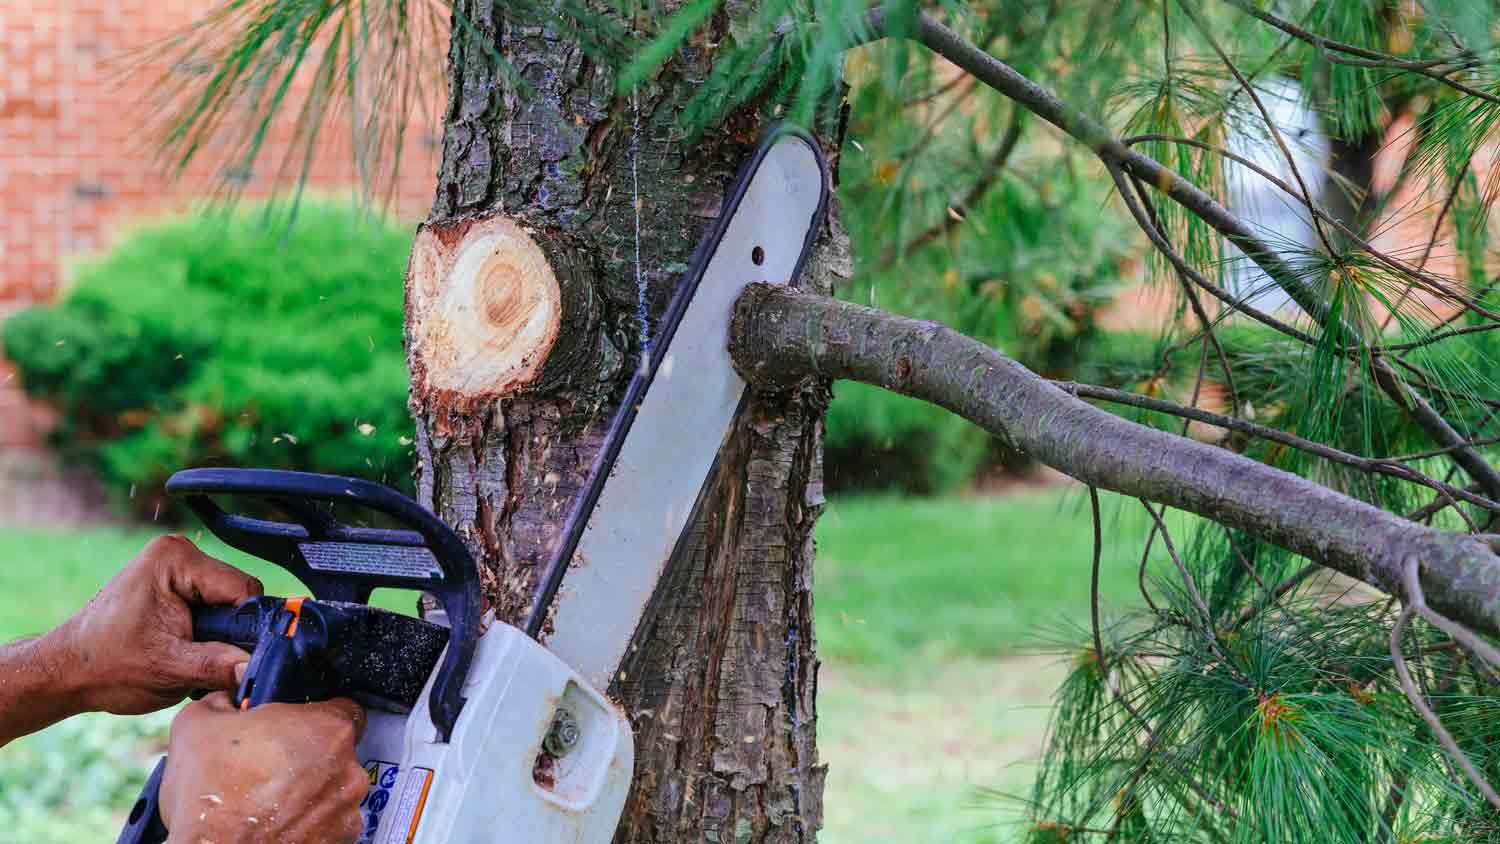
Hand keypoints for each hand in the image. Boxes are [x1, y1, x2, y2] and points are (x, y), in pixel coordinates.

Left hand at [45, 534, 262, 714]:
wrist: (68, 672)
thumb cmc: (104, 665)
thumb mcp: (169, 670)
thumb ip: (219, 666)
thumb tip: (256, 670)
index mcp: (176, 559)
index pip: (244, 589)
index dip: (245, 628)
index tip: (233, 655)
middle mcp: (178, 553)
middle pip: (238, 596)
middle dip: (228, 632)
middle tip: (200, 659)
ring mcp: (175, 566)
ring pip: (228, 604)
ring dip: (217, 634)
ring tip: (188, 655)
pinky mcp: (174, 582)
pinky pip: (213, 605)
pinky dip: (206, 631)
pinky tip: (184, 646)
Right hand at [160, 692, 368, 843]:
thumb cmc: (210, 798)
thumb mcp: (197, 725)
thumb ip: (221, 702)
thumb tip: (225, 702)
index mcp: (326, 728)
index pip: (341, 708)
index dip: (314, 716)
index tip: (292, 727)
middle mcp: (349, 768)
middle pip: (336, 751)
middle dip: (308, 756)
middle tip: (271, 765)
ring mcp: (347, 808)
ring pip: (333, 789)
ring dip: (309, 791)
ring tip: (269, 799)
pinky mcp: (340, 840)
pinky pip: (329, 822)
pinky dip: (309, 822)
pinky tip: (278, 822)